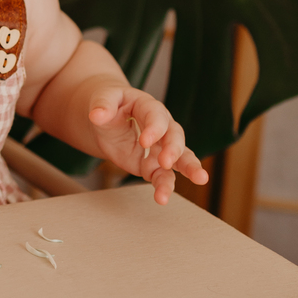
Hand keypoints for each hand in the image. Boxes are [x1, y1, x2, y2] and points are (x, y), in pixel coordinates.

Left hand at [87, 86, 206, 203]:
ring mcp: (160, 147)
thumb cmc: (109, 105)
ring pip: (180, 157)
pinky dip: (164, 186)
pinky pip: (162, 176)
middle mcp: (161, 127)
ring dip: (188, 168)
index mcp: (148, 107)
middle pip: (174, 136)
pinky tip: (163, 198)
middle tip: (167, 161)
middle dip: (173, 148)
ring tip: (200, 179)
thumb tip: (97, 114)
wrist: (108, 118)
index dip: (154, 129)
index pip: (156, 116)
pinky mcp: (153, 165)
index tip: (145, 142)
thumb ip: (102, 105)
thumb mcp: (103, 100)